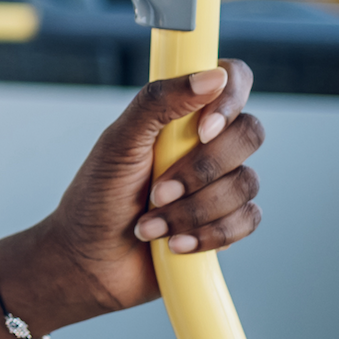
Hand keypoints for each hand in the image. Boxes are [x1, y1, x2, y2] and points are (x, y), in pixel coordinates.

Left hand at [40, 59, 263, 315]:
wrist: (88, 262)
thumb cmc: (96, 198)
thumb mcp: (117, 144)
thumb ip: (157, 103)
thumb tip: (212, 76)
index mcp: (181, 115)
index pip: (232, 79)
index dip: (230, 99)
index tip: (204, 130)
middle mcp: (207, 144)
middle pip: (249, 134)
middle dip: (200, 171)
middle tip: (155, 192)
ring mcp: (219, 183)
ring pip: (246, 183)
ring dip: (193, 210)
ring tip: (148, 225)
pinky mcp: (226, 221)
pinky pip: (247, 220)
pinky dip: (209, 235)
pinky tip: (174, 244)